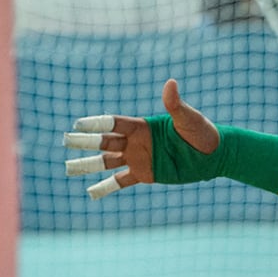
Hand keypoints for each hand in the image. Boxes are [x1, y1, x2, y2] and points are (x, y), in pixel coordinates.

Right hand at [64, 79, 219, 197]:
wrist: (213, 155)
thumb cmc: (202, 133)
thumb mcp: (188, 119)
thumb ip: (175, 104)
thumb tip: (170, 83)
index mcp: (143, 127)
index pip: (114, 124)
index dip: (96, 124)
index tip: (78, 124)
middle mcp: (136, 142)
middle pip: (104, 142)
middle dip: (84, 142)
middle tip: (65, 140)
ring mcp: (138, 158)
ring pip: (106, 162)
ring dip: (87, 165)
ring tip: (68, 167)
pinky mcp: (144, 174)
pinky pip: (120, 181)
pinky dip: (105, 188)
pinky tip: (90, 193)